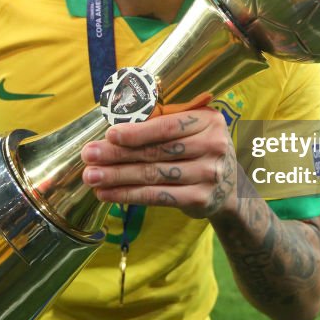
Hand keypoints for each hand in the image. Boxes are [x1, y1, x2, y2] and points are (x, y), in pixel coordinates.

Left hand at [79, 107, 238, 218]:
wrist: (229, 187)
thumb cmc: (198, 149)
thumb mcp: (191, 128)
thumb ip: (161, 122)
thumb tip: (115, 125)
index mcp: (209, 121)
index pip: (167, 127)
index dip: (137, 132)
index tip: (109, 134)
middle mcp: (213, 146)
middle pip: (157, 151)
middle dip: (117, 154)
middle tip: (89, 156)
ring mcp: (208, 175)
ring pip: (154, 175)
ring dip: (117, 176)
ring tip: (92, 176)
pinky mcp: (200, 199)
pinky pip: (157, 197)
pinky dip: (128, 195)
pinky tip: (107, 194)